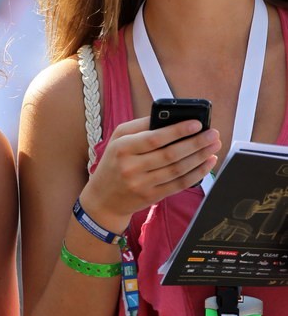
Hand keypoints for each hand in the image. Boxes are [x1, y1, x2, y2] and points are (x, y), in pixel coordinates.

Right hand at [82, 115, 220, 229]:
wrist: (103, 199)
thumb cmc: (113, 163)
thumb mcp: (118, 139)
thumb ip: (140, 126)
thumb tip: (169, 116)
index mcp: (123, 148)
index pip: (154, 138)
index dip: (178, 131)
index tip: (197, 123)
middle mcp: (131, 167)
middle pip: (170, 154)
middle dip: (196, 143)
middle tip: (213, 134)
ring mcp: (141, 184)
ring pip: (177, 170)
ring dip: (200, 157)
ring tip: (214, 147)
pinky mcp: (151, 197)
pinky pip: (178, 184)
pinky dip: (196, 174)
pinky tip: (207, 164)